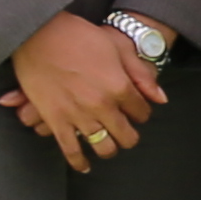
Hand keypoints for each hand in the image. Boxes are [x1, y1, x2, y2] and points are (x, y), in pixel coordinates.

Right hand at [0, 12, 166, 168]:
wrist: (40, 33)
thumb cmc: (80, 36)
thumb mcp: (118, 49)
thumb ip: (141, 75)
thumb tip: (161, 99)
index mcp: (120, 87)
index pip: (141, 112)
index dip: (141, 113)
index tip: (137, 112)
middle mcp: (102, 105)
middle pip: (126, 135)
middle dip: (129, 135)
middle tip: (127, 134)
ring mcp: (78, 115)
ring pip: (102, 146)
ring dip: (108, 149)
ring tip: (109, 146)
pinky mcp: (55, 120)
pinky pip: (70, 149)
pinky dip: (79, 162)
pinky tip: (84, 166)